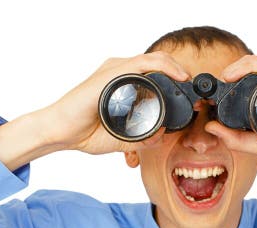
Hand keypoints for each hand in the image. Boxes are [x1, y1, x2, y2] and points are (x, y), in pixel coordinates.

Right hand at [43, 51, 189, 154]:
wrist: (60, 132)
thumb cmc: (85, 132)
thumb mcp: (122, 139)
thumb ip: (142, 138)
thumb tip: (161, 136)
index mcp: (123, 85)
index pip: (155, 75)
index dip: (176, 83)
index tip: (192, 99)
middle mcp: (120, 73)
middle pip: (158, 65)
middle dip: (180, 76)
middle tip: (196, 95)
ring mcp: (116, 71)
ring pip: (154, 60)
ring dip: (176, 70)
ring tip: (189, 84)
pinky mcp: (112, 73)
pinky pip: (143, 63)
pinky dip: (164, 67)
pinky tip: (177, 76)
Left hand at [203, 55, 256, 170]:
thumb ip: (238, 139)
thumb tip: (212, 128)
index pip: (248, 80)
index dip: (228, 82)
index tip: (210, 95)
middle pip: (252, 67)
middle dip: (229, 73)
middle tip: (213, 88)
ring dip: (239, 67)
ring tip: (224, 78)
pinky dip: (255, 67)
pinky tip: (240, 75)